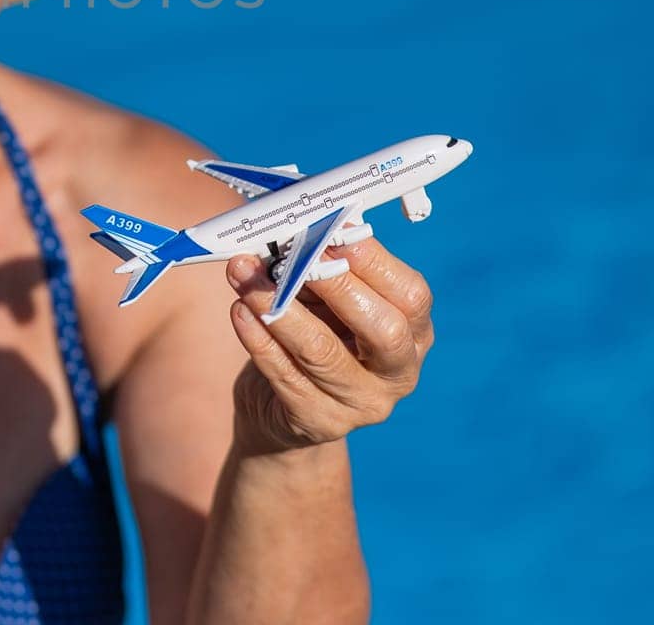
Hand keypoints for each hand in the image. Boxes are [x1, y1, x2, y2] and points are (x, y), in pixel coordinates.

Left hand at [225, 238, 433, 453]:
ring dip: (278, 306)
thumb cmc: (313, 334)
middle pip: (382, 330)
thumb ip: (322, 268)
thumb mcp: (326, 300)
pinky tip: (240, 310)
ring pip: (322, 352)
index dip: (373, 260)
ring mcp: (361, 405)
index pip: (411, 296)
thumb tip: (298, 231)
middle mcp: (398, 374)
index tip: (332, 230)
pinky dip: (258, 338)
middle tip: (295, 254)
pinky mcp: (318, 422)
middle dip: (336, 285)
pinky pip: (284, 376)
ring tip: (246, 276)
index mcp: (414, 333)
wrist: (281, 408)